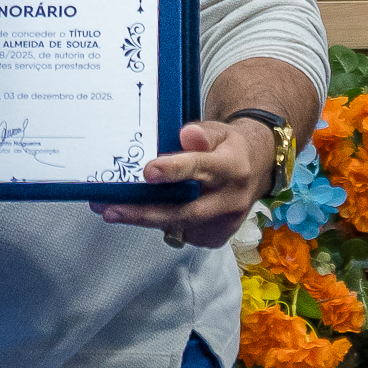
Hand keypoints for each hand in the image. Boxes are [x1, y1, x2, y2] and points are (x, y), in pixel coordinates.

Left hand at [91, 118, 276, 249]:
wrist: (255, 170)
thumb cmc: (228, 148)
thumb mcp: (219, 130)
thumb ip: (202, 133)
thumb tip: (187, 135)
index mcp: (232, 166)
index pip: (202, 168)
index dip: (175, 170)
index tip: (149, 172)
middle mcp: (231, 199)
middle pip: (186, 210)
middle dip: (146, 212)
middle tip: (112, 209)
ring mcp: (225, 222)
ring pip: (179, 225)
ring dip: (144, 219)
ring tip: (112, 211)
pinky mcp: (217, 237)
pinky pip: (182, 233)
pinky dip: (159, 224)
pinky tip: (138, 214)